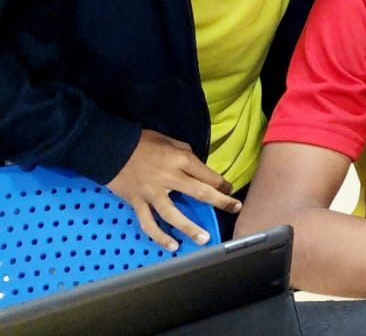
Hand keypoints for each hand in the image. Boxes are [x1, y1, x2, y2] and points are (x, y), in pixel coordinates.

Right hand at [106, 129, 239, 250]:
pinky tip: (172, 246)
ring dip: (190, 228)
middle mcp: (169, 178)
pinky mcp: (137, 203)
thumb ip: (186, 155)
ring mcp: (152, 193)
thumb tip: (198, 169)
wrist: (109, 148)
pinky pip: (148, 223)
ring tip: (203, 239)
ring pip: (173, 214)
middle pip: (199, 193)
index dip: (221, 183)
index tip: (229, 190)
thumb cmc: (142, 142)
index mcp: (180, 160)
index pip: (207, 174)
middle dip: (220, 202)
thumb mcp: (170, 141)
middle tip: (235, 209)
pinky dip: (159, 236)